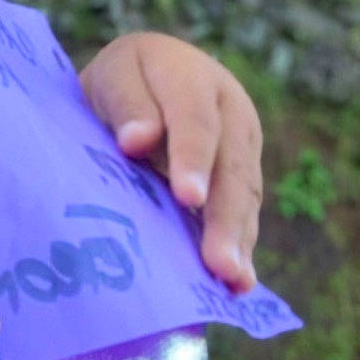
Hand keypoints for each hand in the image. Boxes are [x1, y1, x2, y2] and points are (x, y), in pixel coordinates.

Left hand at [77, 32, 262, 291]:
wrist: (143, 76)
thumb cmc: (120, 81)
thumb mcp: (113, 77)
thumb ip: (126, 104)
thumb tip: (138, 140)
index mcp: (190, 76)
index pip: (194, 120)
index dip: (192, 159)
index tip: (188, 197)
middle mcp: (229, 109)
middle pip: (230, 165)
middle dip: (224, 217)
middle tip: (219, 264)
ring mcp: (243, 142)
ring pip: (244, 192)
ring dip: (239, 239)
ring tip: (231, 281)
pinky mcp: (243, 172)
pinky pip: (246, 209)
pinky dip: (241, 244)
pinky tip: (236, 283)